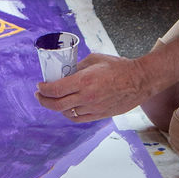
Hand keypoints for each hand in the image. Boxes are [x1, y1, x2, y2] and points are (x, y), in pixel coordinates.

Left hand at [34, 53, 152, 121]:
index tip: (39, 85)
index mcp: (84, 81)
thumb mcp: (95, 59)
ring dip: (56, 107)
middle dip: (43, 100)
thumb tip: (66, 71)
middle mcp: (87, 97)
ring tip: (52, 100)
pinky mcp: (100, 115)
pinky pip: (79, 118)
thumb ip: (78, 66)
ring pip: (67, 113)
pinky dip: (69, 114)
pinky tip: (66, 108)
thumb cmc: (119, 67)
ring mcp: (94, 108)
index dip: (43, 89)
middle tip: (39, 95)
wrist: (139, 81)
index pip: (55, 89)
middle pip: (57, 104)